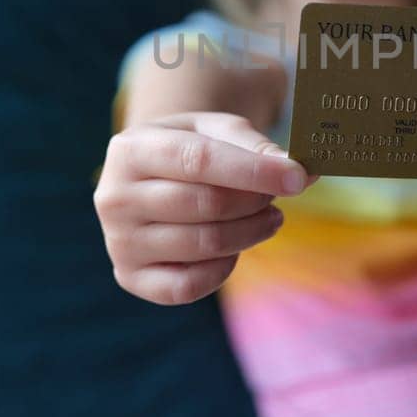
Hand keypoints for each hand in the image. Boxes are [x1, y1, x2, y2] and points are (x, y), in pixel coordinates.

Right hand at [95, 111, 311, 304]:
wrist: (150, 177)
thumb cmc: (190, 148)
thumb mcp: (217, 131)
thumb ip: (257, 147)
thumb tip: (302, 173)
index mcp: (131, 149)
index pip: (199, 160)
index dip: (254, 171)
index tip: (298, 178)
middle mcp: (114, 197)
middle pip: (206, 204)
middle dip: (256, 200)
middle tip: (278, 196)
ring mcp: (119, 242)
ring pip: (204, 245)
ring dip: (251, 232)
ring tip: (268, 217)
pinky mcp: (130, 277)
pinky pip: (188, 286)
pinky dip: (224, 269)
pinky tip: (236, 248)